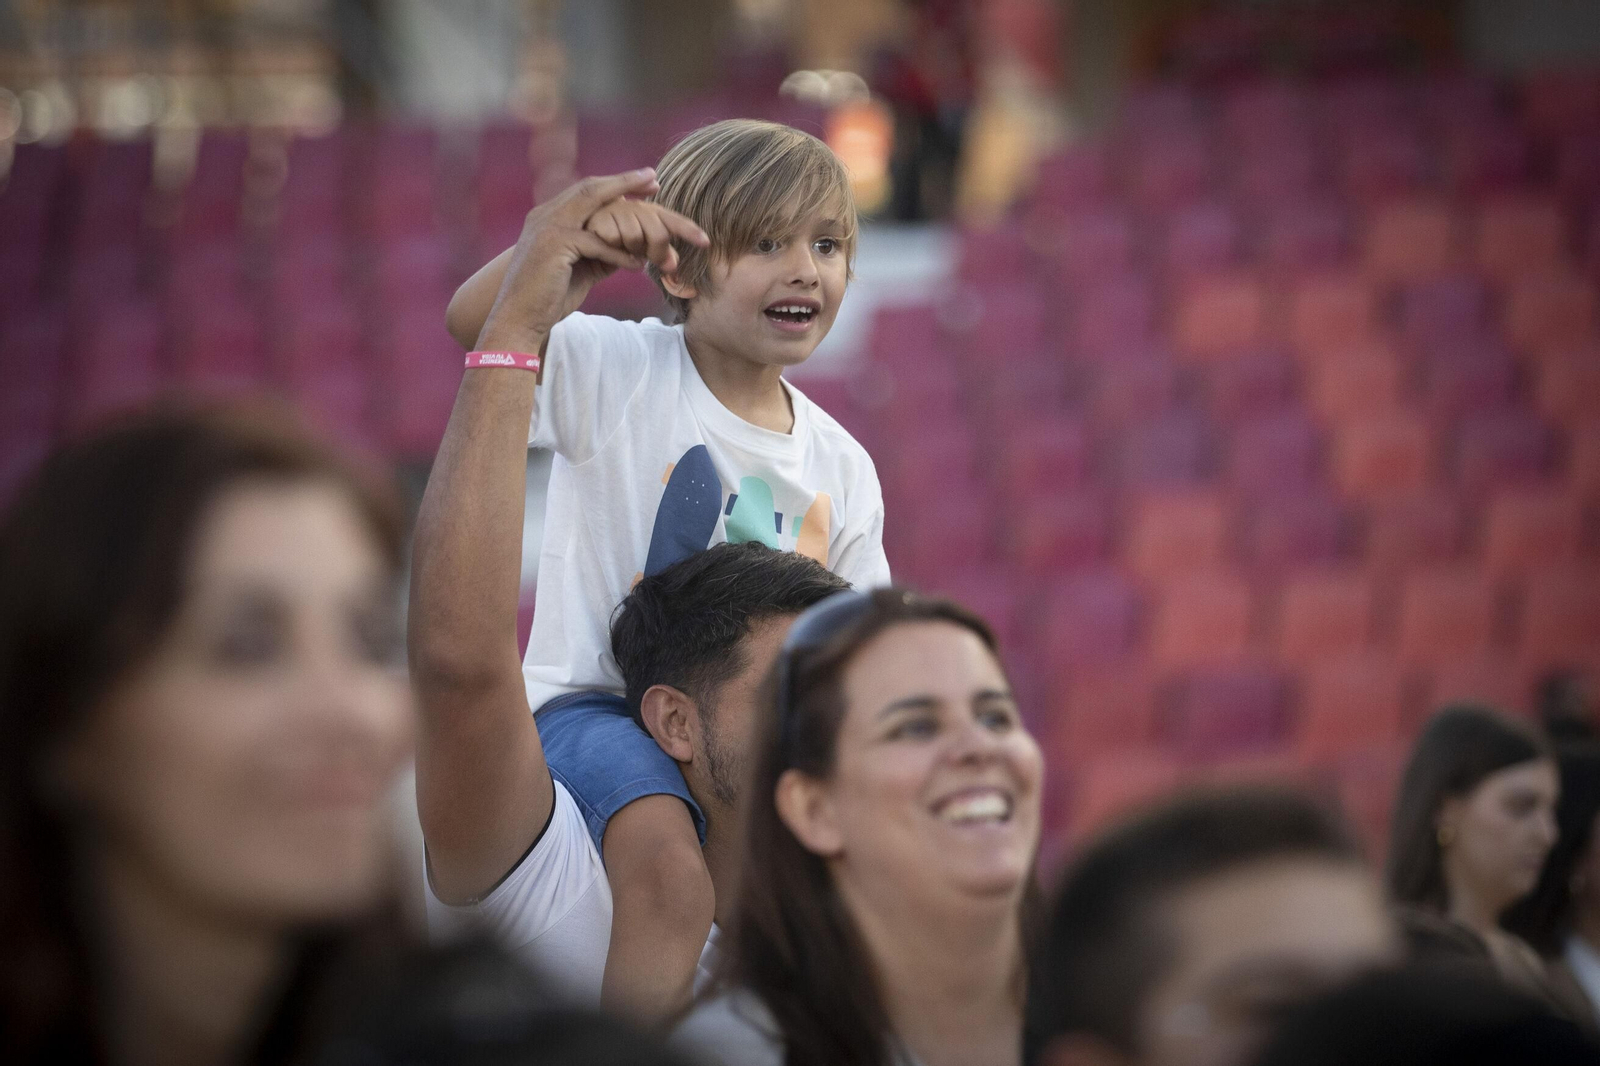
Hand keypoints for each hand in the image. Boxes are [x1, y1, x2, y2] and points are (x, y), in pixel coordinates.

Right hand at [477, 169, 709, 350]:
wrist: (517, 321)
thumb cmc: (546, 299)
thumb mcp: (578, 269)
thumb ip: (600, 252)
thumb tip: (630, 248)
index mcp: (548, 216)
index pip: (585, 191)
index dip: (615, 185)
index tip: (643, 182)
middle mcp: (545, 214)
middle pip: (591, 187)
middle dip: (624, 181)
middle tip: (653, 178)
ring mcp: (547, 227)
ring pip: (594, 205)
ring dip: (627, 210)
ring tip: (654, 211)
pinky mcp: (554, 246)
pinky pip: (596, 242)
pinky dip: (619, 253)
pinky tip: (637, 264)